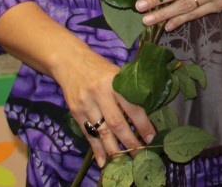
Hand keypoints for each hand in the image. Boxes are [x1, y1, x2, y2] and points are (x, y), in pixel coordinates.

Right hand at [53, 47, 154, 166]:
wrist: (69, 61)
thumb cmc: (99, 68)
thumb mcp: (116, 72)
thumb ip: (127, 90)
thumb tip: (146, 111)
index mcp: (115, 82)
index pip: (132, 107)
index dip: (142, 125)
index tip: (151, 137)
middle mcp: (100, 93)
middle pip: (117, 123)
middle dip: (130, 141)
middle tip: (140, 154)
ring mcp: (86, 104)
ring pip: (102, 131)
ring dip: (114, 149)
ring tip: (125, 161)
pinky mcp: (75, 112)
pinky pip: (88, 134)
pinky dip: (96, 149)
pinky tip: (103, 161)